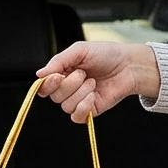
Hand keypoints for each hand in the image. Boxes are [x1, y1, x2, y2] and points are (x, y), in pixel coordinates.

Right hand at [36, 42, 160, 122]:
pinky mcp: (88, 112)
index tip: (58, 76)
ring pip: (66, 106)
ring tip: (93, 82)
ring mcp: (78, 101)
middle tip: (84, 74)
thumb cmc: (106, 55)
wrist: (127, 66)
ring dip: (81, 92)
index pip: (45, 87)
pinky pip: (77, 117)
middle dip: (70, 85)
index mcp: (63, 74)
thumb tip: (39, 74)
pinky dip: (84, 106)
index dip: (48, 84)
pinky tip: (93, 96)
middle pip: (55, 97)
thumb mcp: (79, 50)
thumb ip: (59, 61)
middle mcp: (68, 89)